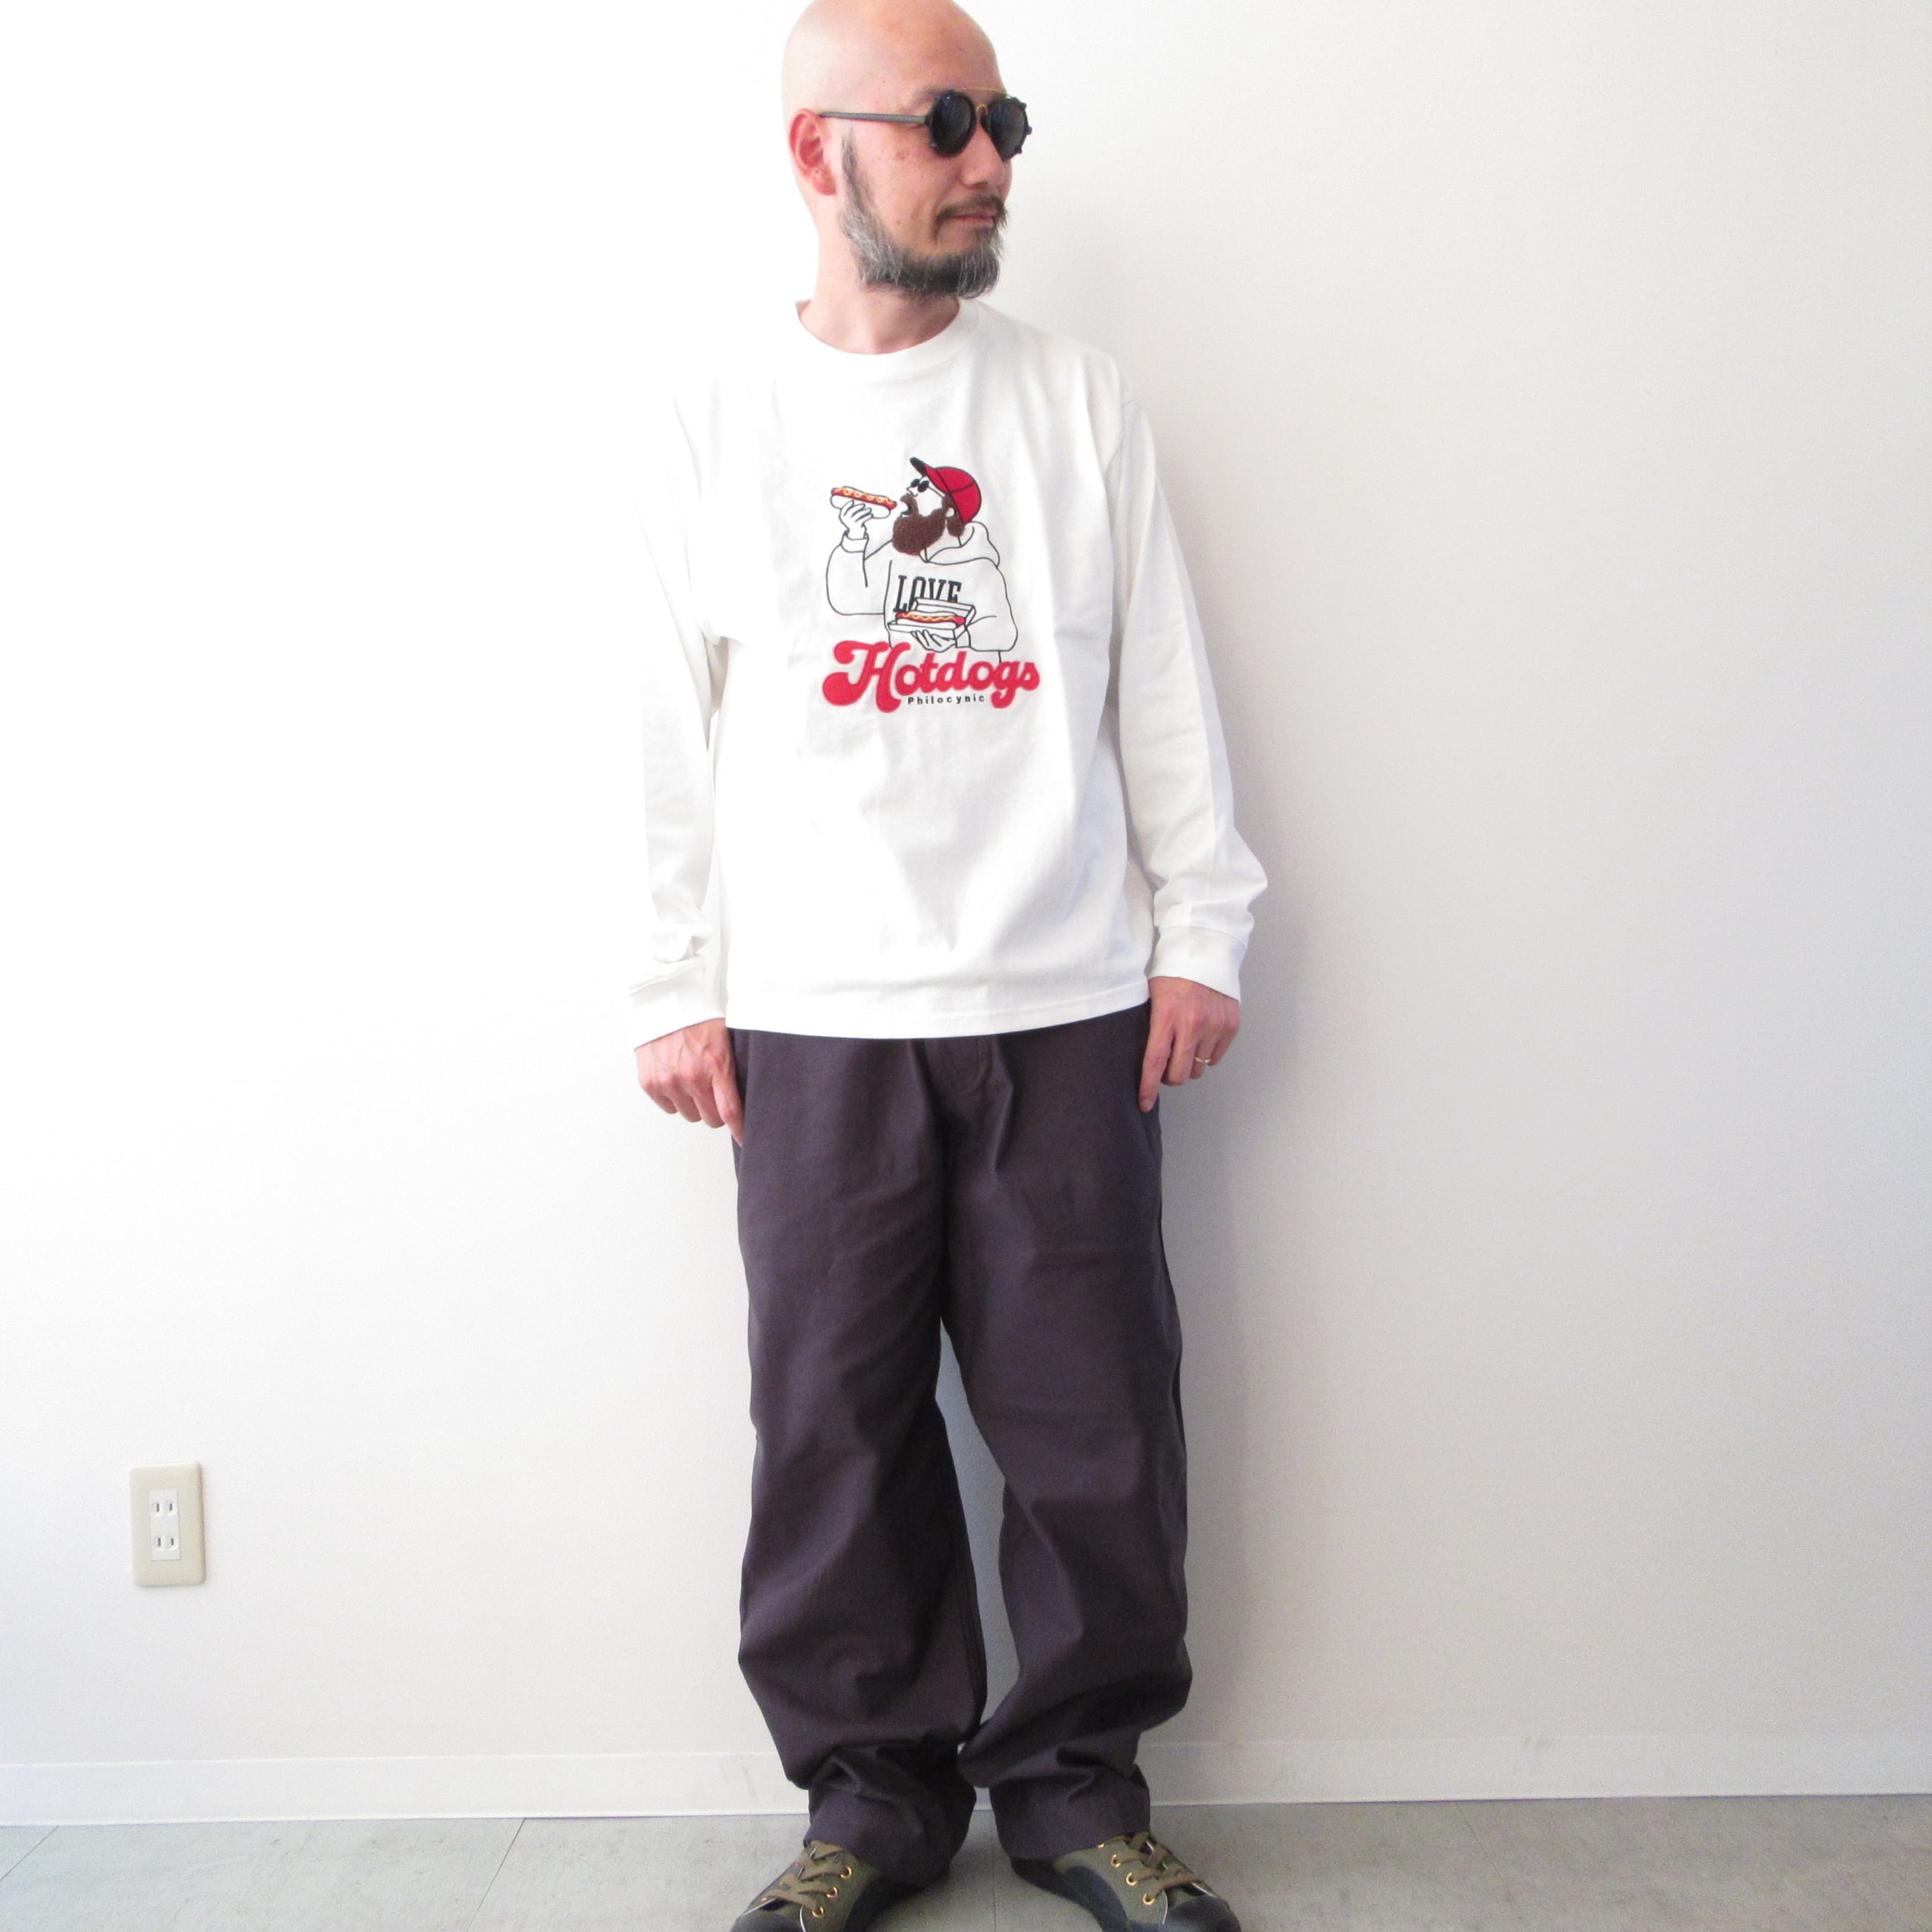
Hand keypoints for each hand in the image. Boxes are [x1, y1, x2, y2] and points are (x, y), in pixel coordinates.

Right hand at [635, 1018, 743, 1144]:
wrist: (662, 1001)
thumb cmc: (697, 1017)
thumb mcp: (725, 1038)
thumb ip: (731, 1069)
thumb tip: (742, 1096)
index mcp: (715, 1065)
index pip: (730, 1110)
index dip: (739, 1129)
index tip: (746, 1139)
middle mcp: (691, 1077)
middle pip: (710, 1119)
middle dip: (715, 1110)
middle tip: (714, 1093)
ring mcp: (668, 1081)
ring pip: (689, 1115)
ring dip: (694, 1104)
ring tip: (692, 1079)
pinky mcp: (650, 1083)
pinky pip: (668, 1107)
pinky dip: (674, 1097)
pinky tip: (675, 1077)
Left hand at [1139, 976, 1240, 1112]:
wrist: (1206, 949)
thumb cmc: (1173, 972)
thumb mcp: (1152, 995)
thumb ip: (1151, 1026)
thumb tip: (1146, 1058)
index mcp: (1167, 1016)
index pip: (1155, 1061)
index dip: (1149, 1087)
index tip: (1145, 1103)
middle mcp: (1192, 1024)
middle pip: (1180, 1073)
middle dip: (1170, 1077)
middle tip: (1166, 1066)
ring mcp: (1214, 1026)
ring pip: (1199, 1069)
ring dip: (1189, 1064)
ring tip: (1185, 1045)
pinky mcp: (1231, 1025)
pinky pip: (1215, 1058)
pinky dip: (1206, 1055)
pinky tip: (1200, 1038)